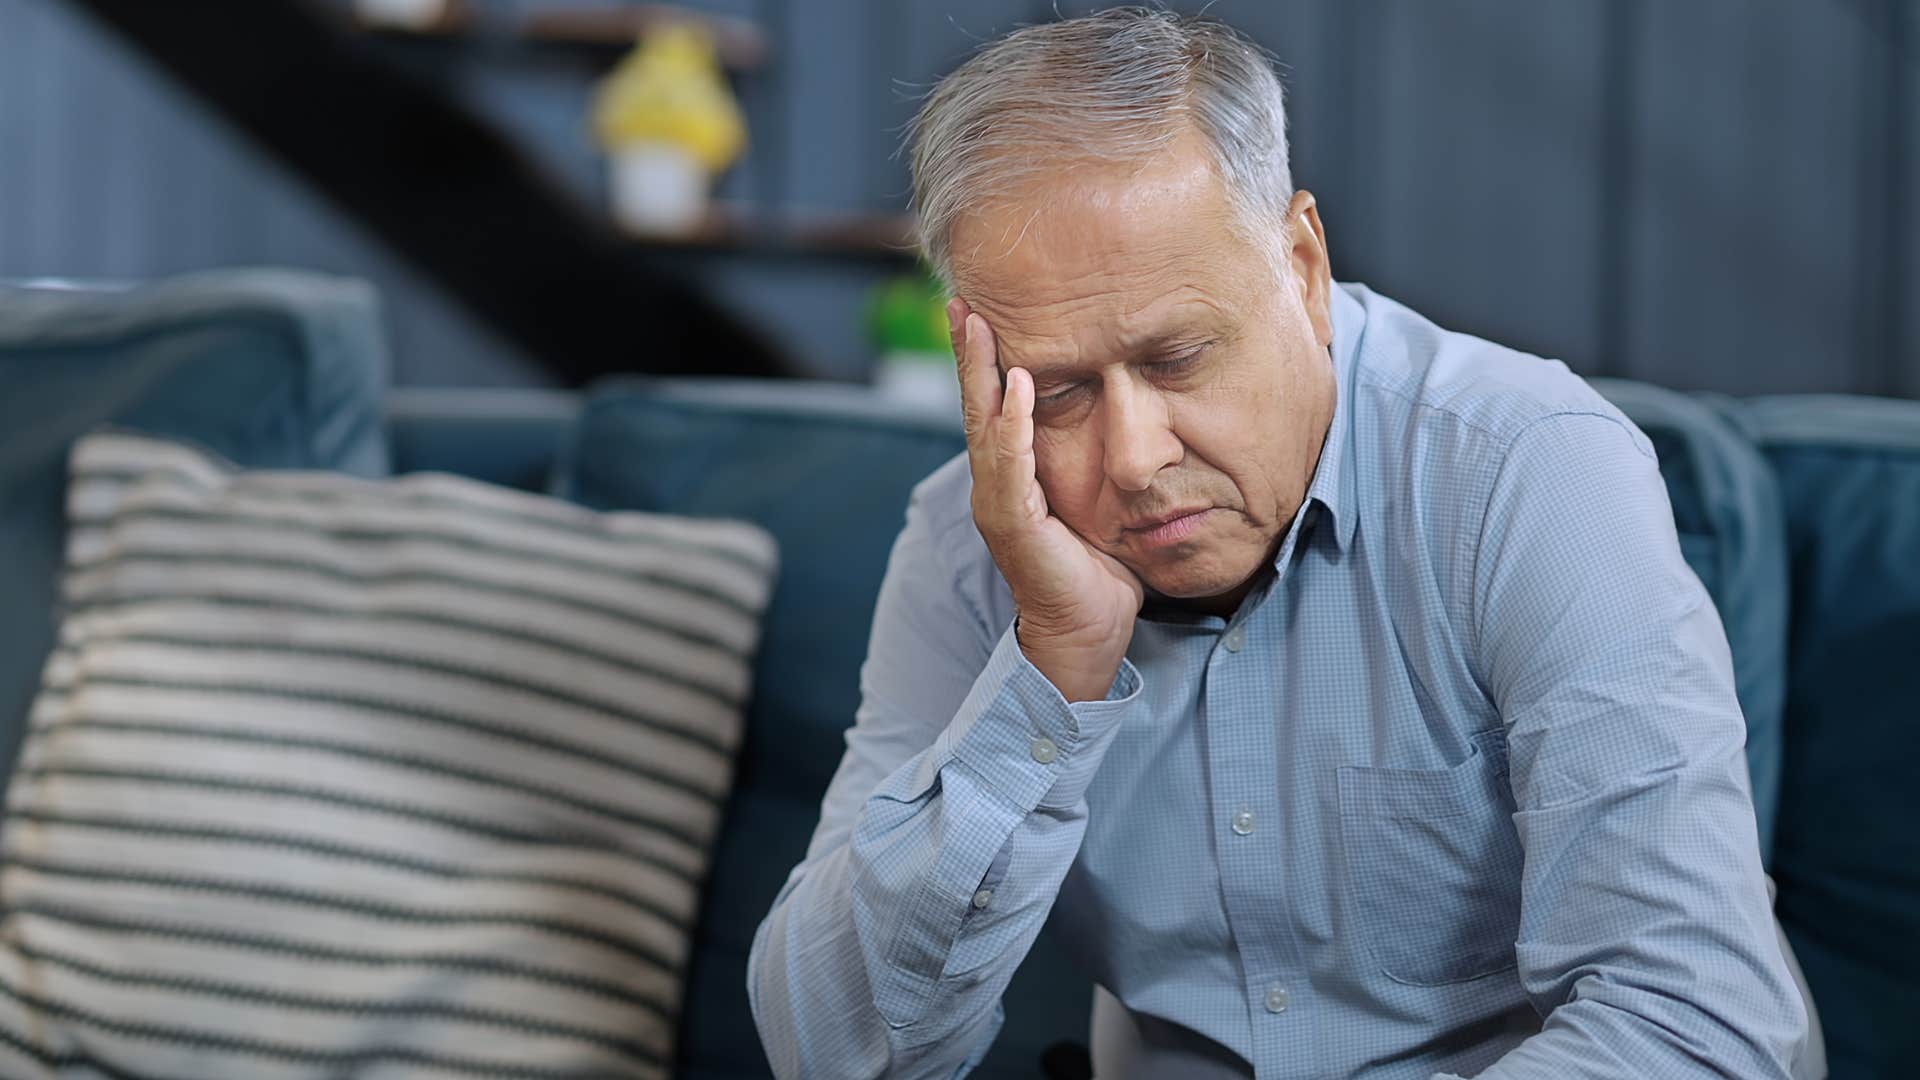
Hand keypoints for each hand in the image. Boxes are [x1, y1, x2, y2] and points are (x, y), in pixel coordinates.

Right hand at [949, 298, 1144, 702]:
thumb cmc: (1096, 575)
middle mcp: (995, 486)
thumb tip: (1127, 425)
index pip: (995, 409)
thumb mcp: (1095, 506)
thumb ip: (1093, 467)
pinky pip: (1011, 464)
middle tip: (962, 301)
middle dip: (968, 352)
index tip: (983, 314)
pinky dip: (1014, 423)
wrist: (1084, 637)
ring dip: (980, 373)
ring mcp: (998, 504)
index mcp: (1012, 480)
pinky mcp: (1012, 524)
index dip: (987, 363)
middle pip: (976, 407)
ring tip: (977, 325)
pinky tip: (1020, 385)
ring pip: (983, 426)